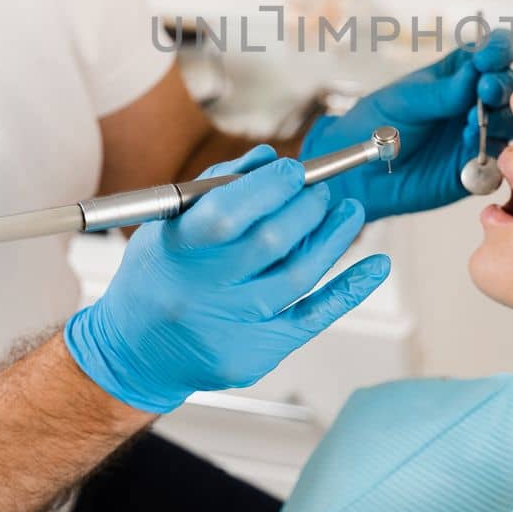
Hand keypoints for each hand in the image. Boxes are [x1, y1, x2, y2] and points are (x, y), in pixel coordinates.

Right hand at [64, 146, 389, 412]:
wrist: (136, 353)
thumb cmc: (156, 276)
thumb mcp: (168, 225)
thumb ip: (215, 187)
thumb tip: (268, 158)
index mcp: (175, 252)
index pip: (227, 213)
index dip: (269, 187)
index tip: (294, 170)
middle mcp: (202, 293)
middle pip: (270, 242)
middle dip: (306, 208)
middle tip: (322, 191)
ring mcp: (232, 327)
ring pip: (297, 276)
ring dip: (332, 238)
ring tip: (349, 212)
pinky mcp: (257, 352)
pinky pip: (313, 318)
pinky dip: (349, 289)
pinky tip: (376, 266)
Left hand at [301, 29, 512, 220]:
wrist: (362, 174)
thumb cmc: (377, 126)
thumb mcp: (405, 101)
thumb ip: (443, 91)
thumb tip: (477, 73)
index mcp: (459, 73)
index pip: (493, 51)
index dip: (499, 49)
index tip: (487, 58)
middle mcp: (475, 100)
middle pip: (509, 85)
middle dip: (501, 85)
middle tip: (485, 91)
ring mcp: (480, 133)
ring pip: (512, 121)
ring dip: (500, 118)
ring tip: (471, 123)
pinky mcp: (479, 165)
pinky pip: (503, 158)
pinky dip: (495, 150)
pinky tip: (472, 147)